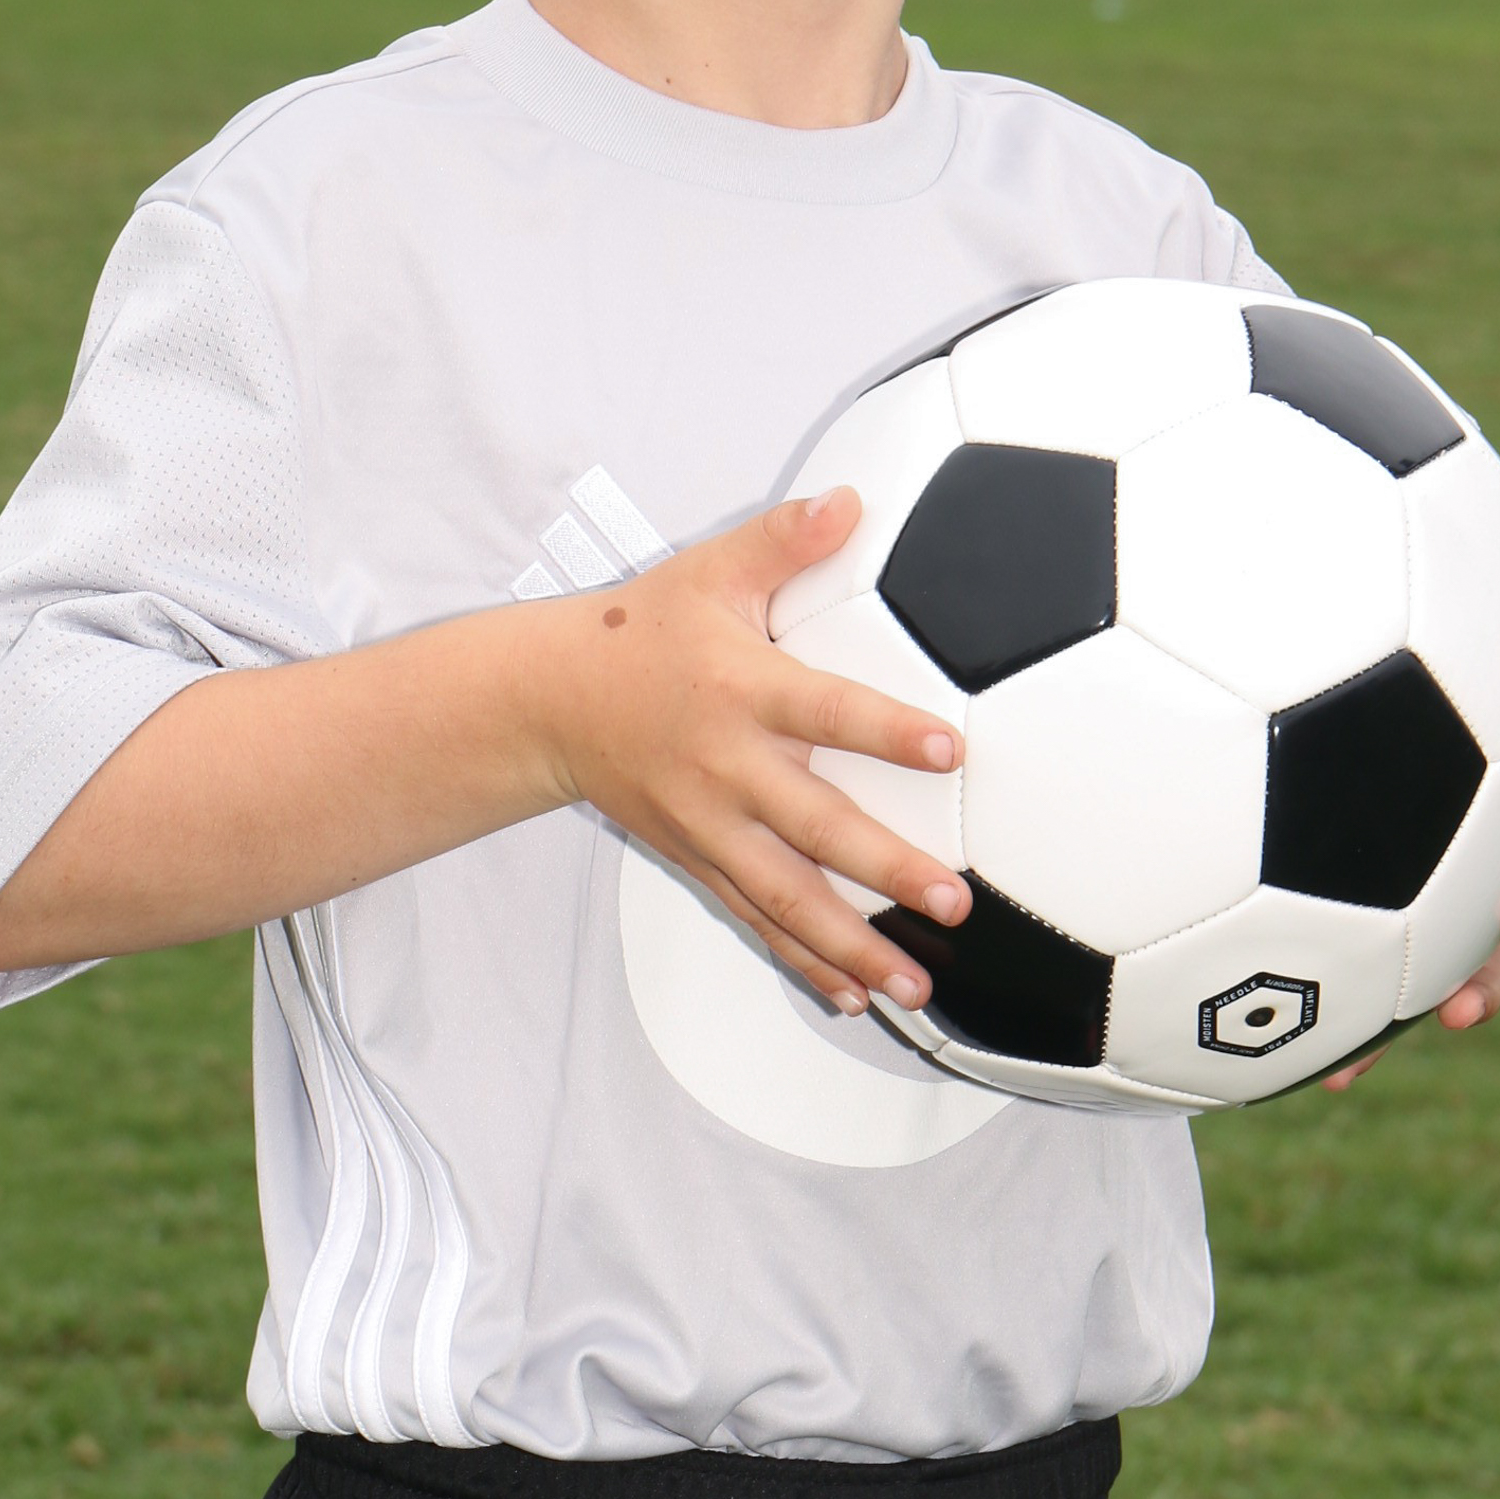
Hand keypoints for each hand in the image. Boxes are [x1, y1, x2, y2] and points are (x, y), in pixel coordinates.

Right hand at [532, 487, 968, 1016]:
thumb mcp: (710, 571)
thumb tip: (849, 502)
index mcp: (740, 690)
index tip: (948, 749)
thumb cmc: (642, 631)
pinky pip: (753, 919)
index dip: (885, 731)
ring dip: (850, 944)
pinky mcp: (697, 857)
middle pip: (814, 826)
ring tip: (914, 984)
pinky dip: (800, 962)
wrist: (549, 699)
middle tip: (950, 899)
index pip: (824, 711)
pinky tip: (851, 996)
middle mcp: (727, 766)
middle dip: (884, 869)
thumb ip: (784, 539)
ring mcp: (708, 824)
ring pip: (786, 895)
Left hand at [1322, 624, 1499, 1089]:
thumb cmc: (1421, 703)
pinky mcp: (1388, 957)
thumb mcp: (1463, 674)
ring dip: (1478, 989)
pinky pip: (1379, 1004)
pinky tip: (1341, 1072)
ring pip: (1477, 967)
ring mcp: (1447, 918)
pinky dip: (1369, 1038)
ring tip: (1466, 1010)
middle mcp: (1493, 871)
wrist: (1385, 746)